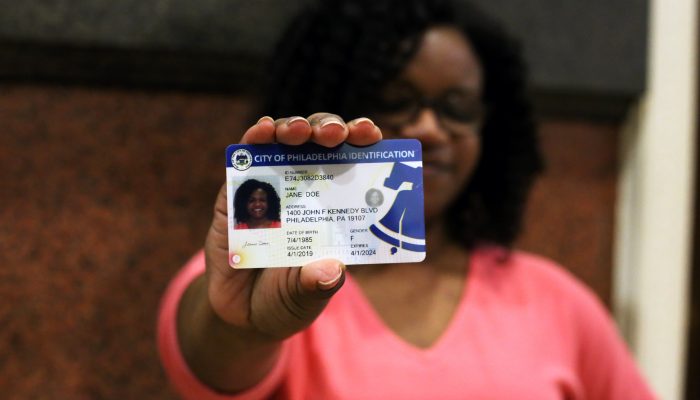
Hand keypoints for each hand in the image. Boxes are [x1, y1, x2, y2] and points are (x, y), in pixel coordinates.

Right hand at [205, 113, 381, 338]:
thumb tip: (332, 270)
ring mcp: (271, 188)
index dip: (362, 143)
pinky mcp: (236, 195)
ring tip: (297, 131)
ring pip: (284, 144)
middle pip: (320, 145)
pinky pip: (245, 162)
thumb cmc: (286, 300)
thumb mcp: (306, 297)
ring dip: (292, 128)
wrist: (240, 316)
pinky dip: (254, 141)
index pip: (354, 164)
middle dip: (328, 129)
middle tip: (334, 134)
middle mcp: (306, 190)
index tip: (370, 135)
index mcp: (335, 207)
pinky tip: (262, 132)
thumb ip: (317, 285)